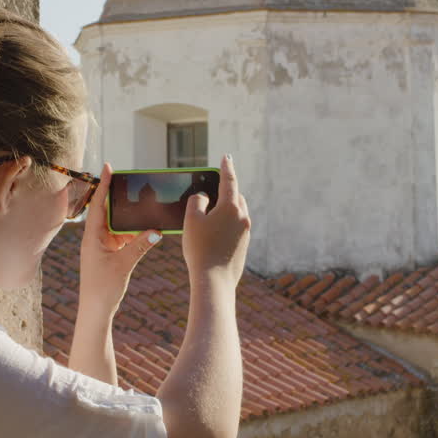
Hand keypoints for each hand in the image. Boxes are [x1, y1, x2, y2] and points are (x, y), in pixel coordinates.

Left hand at [78, 162, 161, 315]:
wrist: (95, 311)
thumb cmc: (102, 288)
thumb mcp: (123, 265)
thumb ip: (140, 246)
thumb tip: (156, 231)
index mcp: (92, 236)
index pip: (98, 205)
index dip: (104, 185)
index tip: (108, 167)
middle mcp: (96, 238)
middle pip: (109, 211)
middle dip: (121, 199)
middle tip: (134, 183)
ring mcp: (103, 245)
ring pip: (119, 225)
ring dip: (131, 219)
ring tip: (146, 208)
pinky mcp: (110, 254)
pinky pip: (124, 237)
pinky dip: (135, 233)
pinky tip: (148, 231)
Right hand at [182, 154, 251, 289]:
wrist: (214, 281)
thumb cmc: (200, 249)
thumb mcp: (191, 220)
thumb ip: (197, 201)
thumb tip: (204, 197)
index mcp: (231, 207)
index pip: (229, 180)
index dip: (226, 167)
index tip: (226, 156)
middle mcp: (243, 217)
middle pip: (235, 196)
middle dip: (226, 190)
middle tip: (215, 185)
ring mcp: (245, 233)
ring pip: (237, 212)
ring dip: (226, 208)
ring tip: (212, 210)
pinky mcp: (244, 246)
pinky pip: (236, 227)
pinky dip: (227, 223)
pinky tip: (214, 231)